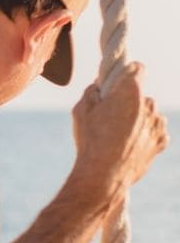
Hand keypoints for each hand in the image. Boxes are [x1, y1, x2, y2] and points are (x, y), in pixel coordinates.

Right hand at [71, 63, 167, 203]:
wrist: (104, 175)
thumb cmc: (91, 141)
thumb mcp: (80, 110)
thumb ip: (91, 92)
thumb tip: (98, 86)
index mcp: (129, 92)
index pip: (137, 68)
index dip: (125, 73)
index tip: (116, 84)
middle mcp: (149, 104)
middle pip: (141, 95)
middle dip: (128, 101)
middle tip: (109, 116)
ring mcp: (158, 123)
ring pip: (149, 114)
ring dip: (138, 119)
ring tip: (117, 135)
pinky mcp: (161, 141)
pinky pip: (154, 131)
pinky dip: (144, 135)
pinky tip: (128, 145)